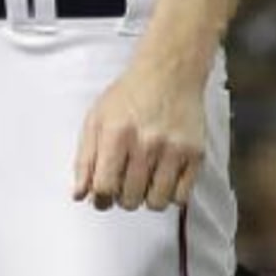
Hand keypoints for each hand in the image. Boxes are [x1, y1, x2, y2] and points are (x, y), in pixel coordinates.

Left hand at [72, 55, 207, 211]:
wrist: (169, 73)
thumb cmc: (130, 95)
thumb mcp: (96, 119)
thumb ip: (85, 159)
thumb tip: (80, 194)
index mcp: (116, 135)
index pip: (104, 188)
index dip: (100, 199)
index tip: (103, 197)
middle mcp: (146, 143)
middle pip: (129, 199)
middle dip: (122, 198)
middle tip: (124, 184)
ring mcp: (173, 150)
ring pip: (156, 202)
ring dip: (146, 199)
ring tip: (144, 182)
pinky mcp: (195, 154)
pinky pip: (181, 197)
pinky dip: (170, 195)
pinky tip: (163, 179)